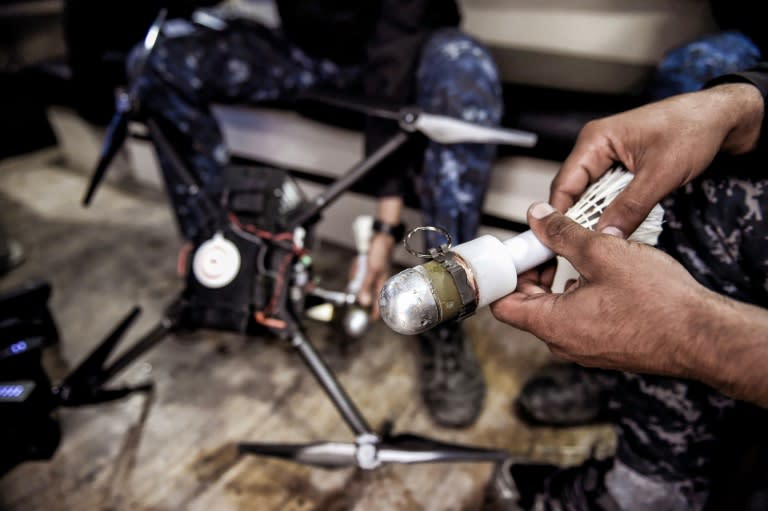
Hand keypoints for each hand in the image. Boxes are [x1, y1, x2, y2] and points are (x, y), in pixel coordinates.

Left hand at [353, 233, 394, 319]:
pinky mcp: (369, 264)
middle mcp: (378, 278)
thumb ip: (366, 286)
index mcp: (382, 282)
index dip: (376, 310)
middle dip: (360, 287)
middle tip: (358, 280)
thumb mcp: (371, 271)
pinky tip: (359, 262)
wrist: (382, 235)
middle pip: (367, 289)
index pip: (379, 300)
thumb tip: (363, 303)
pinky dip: (358, 267)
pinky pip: (361, 270)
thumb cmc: (381, 252)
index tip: (372, 319)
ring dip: (358, 273)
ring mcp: (373, 271)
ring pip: (362, 279)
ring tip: (360, 264)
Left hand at [490, 202, 718, 377]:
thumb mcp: (602, 253)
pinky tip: (601, 276)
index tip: (517, 252)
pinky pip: (578, 321)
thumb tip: (537, 218)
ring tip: (579, 254)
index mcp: (552, 325)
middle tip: (549, 244)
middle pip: (528, 306)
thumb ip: (562, 234)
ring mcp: (584, 350)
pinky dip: (579, 296)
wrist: (703, 336)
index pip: (502, 304)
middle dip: (534, 271)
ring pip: (555, 312)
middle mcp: (563, 344)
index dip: (504, 274)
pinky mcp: (604, 348)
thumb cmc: (659, 301)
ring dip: (559, 282)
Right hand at [552, 83, 762, 237]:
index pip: (564, 184)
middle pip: (574, 191)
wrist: (720, 117)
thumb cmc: (692, 129)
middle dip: (580, 219)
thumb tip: (606, 234)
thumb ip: (631, 207)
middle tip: (589, 246)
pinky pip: (607, 193)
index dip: (561, 215)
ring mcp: (607, 156)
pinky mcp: (620, 166)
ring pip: (591, 195)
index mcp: (595, 140)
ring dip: (598, 215)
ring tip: (606, 238)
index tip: (562, 242)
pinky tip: (620, 224)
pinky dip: (613, 209)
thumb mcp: (662, 173)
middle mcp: (595, 147)